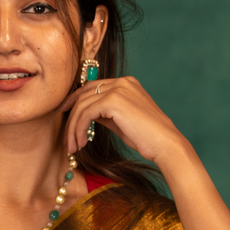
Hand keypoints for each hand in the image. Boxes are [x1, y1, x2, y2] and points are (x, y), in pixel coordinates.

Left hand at [62, 75, 188, 166]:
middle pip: (84, 94)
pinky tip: (81, 143)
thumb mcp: (121, 122)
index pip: (92, 87)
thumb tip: (86, 116)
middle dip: (70, 116)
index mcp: (126, 84)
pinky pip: (86, 113)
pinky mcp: (114, 100)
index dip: (75, 100)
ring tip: (72, 147)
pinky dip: (79, 129)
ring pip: (82, 105)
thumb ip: (105, 114)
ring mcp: (118, 89)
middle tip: (65, 138)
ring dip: (73, 128)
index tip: (64, 115)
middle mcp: (121, 82)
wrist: (165, 144)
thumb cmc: (147, 138)